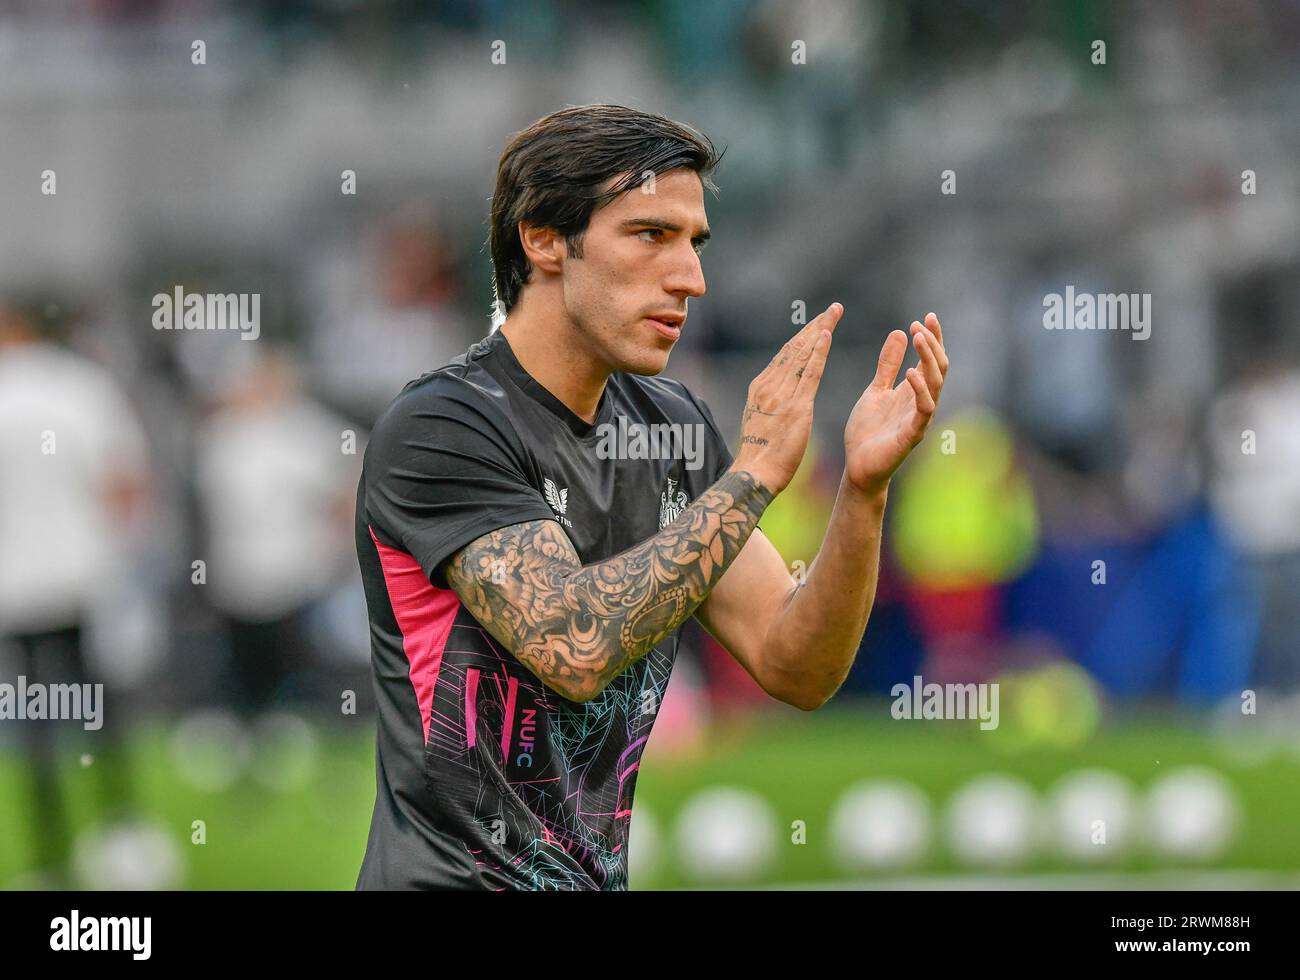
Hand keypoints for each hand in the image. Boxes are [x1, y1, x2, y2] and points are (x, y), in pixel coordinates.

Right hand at [731, 302, 842, 493]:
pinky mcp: (795, 406)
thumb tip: (780, 396)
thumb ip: (771, 403)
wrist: (753, 473)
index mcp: (760, 387)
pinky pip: (809, 373)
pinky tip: (826, 335)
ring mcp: (781, 394)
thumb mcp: (761, 420)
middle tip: (833, 308)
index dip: (803, 337)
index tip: (818, 323)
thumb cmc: (758, 455)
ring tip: (835, 313)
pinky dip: (818, 352)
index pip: (785, 354)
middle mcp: (769, 385)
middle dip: (815, 325)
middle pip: (795, 348)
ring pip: (803, 354)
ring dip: (820, 330)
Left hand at [843, 312, 948, 495]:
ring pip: (935, 384)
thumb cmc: (868, 431)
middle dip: (932, 344)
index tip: (927, 316)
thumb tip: (899, 332)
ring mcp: (919, 418)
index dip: (933, 338)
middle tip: (921, 324)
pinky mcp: (912, 434)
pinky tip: (911, 373)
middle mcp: (922, 402)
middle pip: (938, 368)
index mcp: (914, 391)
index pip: (931, 360)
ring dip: (928, 359)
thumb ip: (888, 365)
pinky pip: (923, 410)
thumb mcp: (875, 390)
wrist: (858, 466)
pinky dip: (920, 390)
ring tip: (918, 338)